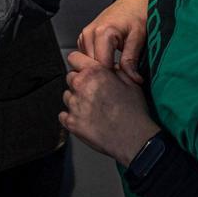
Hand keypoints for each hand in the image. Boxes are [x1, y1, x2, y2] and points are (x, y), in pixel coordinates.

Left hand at [60, 51, 159, 165]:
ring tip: (92, 109)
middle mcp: (81, 86)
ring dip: (76, 100)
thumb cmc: (134, 112)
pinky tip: (85, 119)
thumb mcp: (131, 84)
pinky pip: (63, 115)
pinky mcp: (71, 122)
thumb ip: (117, 71)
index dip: (79, 63)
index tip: (82, 69)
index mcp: (94, 73)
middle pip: (70, 77)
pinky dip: (72, 117)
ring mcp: (74, 104)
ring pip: (67, 96)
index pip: (74, 58)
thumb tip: (111, 67)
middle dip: (79, 83)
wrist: (134, 139)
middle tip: (93, 93)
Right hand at [78, 0, 148, 82]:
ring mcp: (85, 36)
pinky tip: (108, 65)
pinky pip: (86, 57)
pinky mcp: (84, 38)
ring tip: (115, 72)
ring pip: (86, 63)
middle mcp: (89, 34)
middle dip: (105, 76)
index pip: (100, 66)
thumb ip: (132, 59)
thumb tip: (133, 79)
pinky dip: (96, 63)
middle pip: (91, 66)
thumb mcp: (138, 37)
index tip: (122, 85)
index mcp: (103, 33)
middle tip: (121, 82)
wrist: (132, 2)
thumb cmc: (137, 15)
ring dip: (99, 70)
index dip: (111, 78)